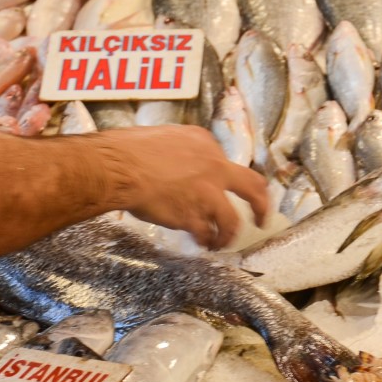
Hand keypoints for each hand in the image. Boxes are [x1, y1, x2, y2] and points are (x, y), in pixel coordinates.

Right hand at [99, 126, 270, 249]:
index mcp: (205, 144)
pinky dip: (206, 242)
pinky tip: (203, 245)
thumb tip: (176, 160)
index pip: (225, 163)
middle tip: (261, 219)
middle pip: (252, 188)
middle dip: (261, 205)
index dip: (226, 179)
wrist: (120, 168)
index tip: (223, 189)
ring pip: (232, 221)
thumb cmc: (131, 149)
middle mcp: (214, 168)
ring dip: (229, 235)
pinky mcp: (194, 217)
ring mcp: (207, 195)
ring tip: (223, 243)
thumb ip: (180, 149)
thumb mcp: (164, 136)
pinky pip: (206, 234)